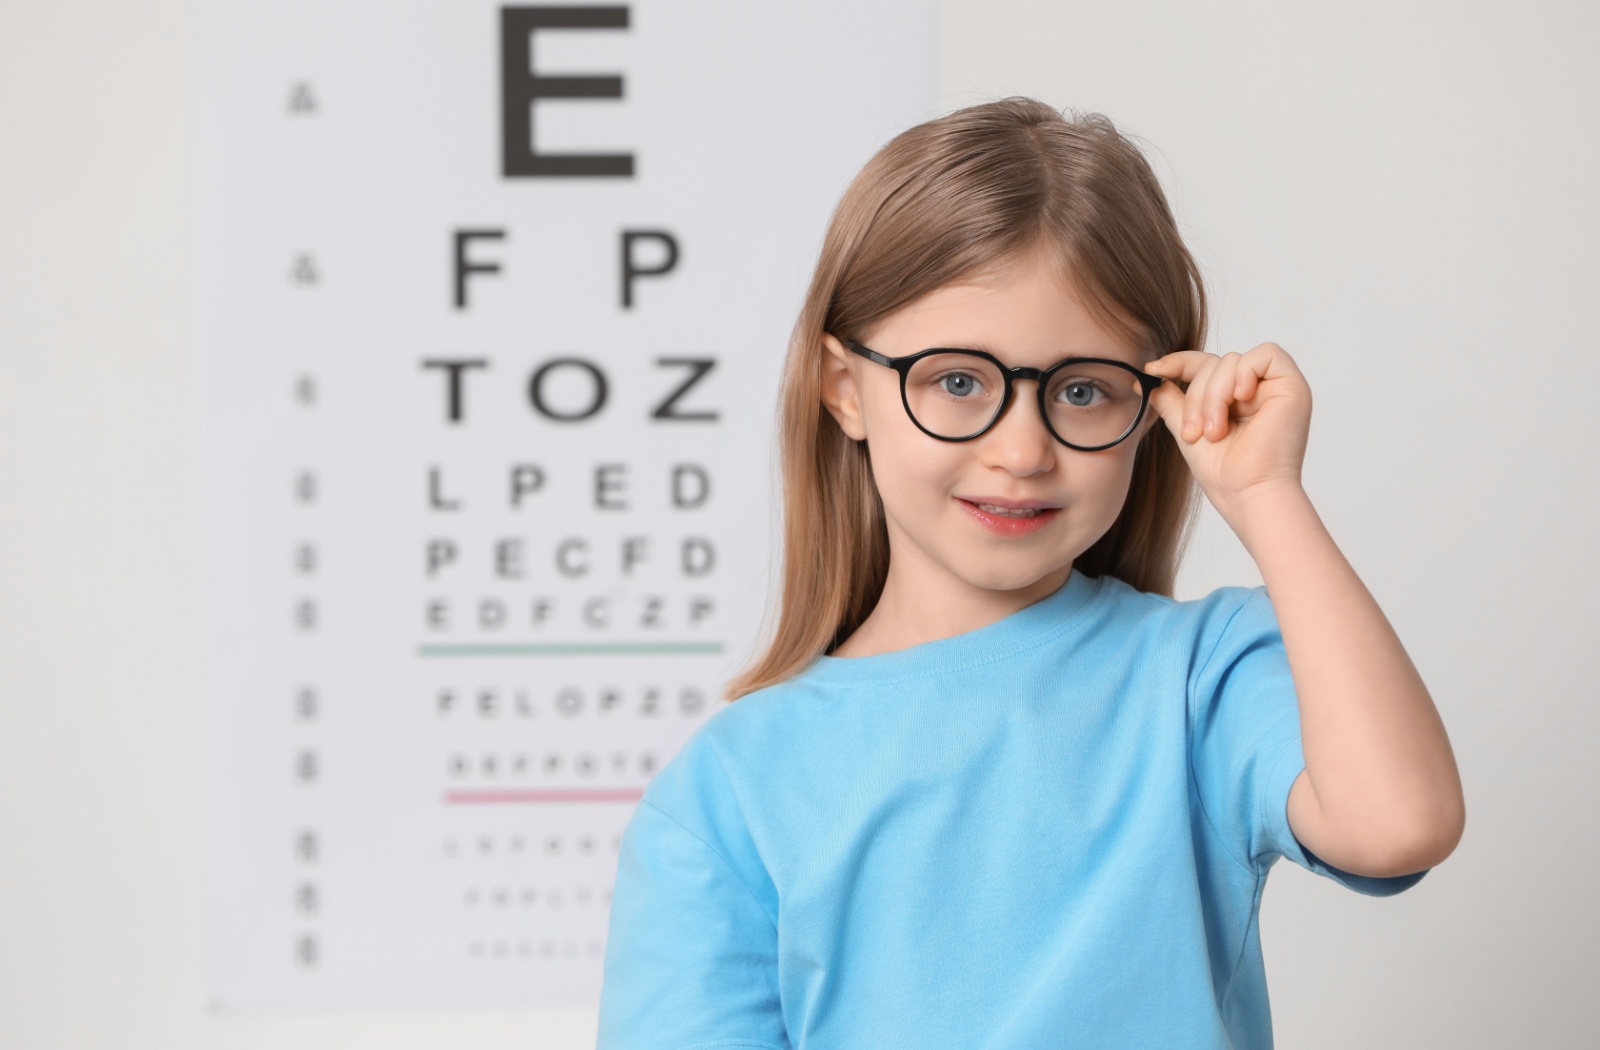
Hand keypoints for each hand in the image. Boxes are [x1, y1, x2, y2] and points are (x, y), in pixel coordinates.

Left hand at [1142, 343, 1311, 523]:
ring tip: (1216, 431)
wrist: (1248, 494)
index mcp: (1234, 400)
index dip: (1179, 363)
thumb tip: (1148, 379)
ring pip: (1232, 360)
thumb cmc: (1224, 473)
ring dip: (1215, 395)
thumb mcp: (1188, 429)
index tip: (1153, 370)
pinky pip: (1268, 354)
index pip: (1205, 365)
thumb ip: (1173, 402)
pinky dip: (1245, 373)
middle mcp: (1256, 390)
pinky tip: (1241, 399)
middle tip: (1195, 432)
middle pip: (1215, 363)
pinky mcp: (1293, 386)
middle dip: (1197, 395)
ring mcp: (1275, 388)